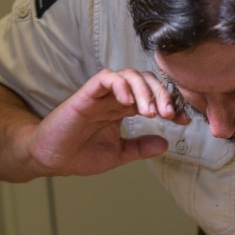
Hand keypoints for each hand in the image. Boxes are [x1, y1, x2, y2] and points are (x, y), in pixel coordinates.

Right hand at [25, 68, 189, 176]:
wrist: (51, 158)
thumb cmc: (80, 154)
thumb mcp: (118, 154)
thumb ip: (140, 147)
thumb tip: (166, 144)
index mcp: (122, 110)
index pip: (152, 98)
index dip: (170, 105)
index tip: (183, 120)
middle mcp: (113, 98)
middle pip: (145, 82)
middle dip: (162, 95)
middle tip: (169, 115)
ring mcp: (100, 95)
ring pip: (128, 76)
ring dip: (144, 91)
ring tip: (151, 113)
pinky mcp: (85, 95)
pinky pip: (105, 78)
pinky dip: (120, 85)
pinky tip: (128, 102)